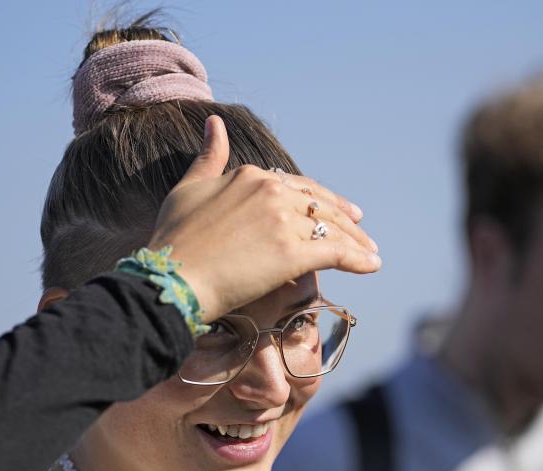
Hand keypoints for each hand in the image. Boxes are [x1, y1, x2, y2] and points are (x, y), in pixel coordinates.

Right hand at [149, 115, 381, 319]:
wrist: (171, 276)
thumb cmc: (174, 238)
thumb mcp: (189, 188)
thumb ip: (208, 157)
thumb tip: (214, 122)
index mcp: (250, 175)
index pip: (296, 186)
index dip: (318, 199)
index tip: (334, 209)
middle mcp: (271, 192)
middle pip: (319, 206)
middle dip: (344, 219)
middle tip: (361, 230)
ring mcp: (283, 221)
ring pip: (332, 228)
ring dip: (356, 242)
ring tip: (370, 253)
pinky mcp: (292, 253)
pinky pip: (335, 252)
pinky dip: (358, 259)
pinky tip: (371, 266)